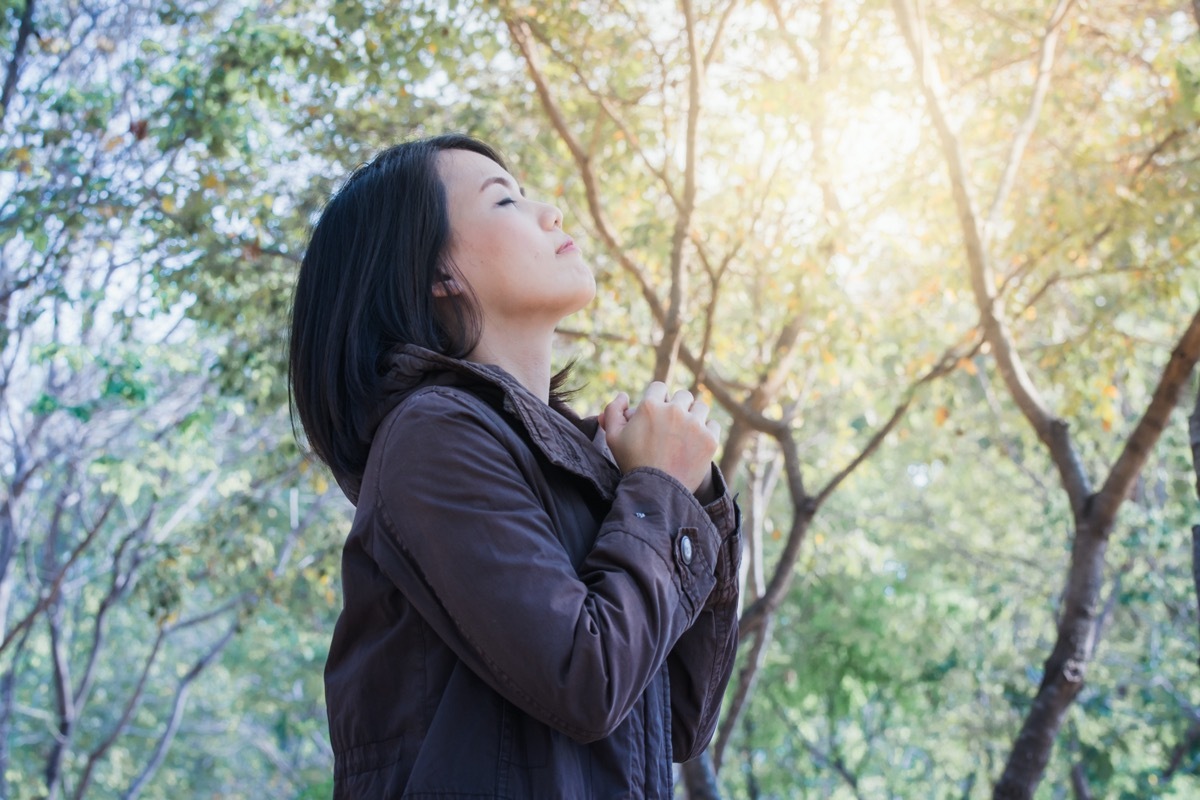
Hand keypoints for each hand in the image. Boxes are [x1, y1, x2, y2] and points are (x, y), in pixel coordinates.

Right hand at [599, 382, 719, 493]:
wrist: (656, 492)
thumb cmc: (632, 464)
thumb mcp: (613, 438)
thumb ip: (612, 412)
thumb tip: (623, 396)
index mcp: (650, 406)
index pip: (659, 387)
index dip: (657, 399)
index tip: (657, 414)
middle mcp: (674, 411)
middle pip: (682, 395)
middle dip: (677, 406)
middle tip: (673, 425)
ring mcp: (694, 424)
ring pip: (700, 407)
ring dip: (694, 415)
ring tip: (687, 431)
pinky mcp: (709, 439)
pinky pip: (713, 424)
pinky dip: (707, 431)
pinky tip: (697, 442)